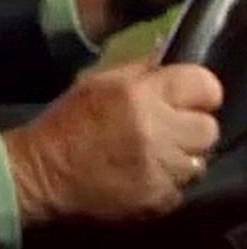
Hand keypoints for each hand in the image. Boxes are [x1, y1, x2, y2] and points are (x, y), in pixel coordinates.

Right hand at [2, 58, 221, 225]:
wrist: (42, 172)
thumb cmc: (66, 123)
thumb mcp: (96, 83)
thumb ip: (138, 68)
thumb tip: (168, 51)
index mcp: (138, 94)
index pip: (204, 85)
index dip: (197, 92)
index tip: (184, 100)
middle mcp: (154, 129)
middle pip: (207, 127)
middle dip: (189, 128)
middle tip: (165, 130)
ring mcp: (158, 166)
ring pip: (198, 161)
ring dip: (178, 157)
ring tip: (150, 155)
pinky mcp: (157, 196)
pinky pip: (181, 187)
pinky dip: (165, 182)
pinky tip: (140, 174)